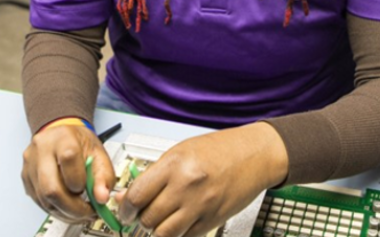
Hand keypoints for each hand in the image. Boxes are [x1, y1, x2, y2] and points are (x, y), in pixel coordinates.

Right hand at [21, 123, 116, 222]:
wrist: (60, 135)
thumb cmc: (79, 143)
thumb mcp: (99, 153)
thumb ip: (104, 176)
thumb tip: (101, 198)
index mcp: (63, 138)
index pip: (68, 159)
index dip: (79, 181)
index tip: (90, 191)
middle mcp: (41, 150)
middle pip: (51, 188)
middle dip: (72, 208)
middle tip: (88, 212)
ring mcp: (30, 165)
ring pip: (44, 200)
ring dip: (65, 212)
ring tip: (81, 212)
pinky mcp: (26, 178)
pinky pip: (39, 202)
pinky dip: (56, 209)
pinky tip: (68, 209)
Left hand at [117, 122, 288, 236]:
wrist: (255, 155)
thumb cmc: (220, 149)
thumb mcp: (180, 152)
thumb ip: (153, 175)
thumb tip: (125, 196)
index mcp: (174, 164)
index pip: (136, 196)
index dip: (124, 208)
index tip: (124, 210)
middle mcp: (186, 186)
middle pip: (148, 218)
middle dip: (140, 220)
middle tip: (141, 215)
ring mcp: (201, 206)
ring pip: (164, 234)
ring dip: (157, 230)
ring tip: (159, 221)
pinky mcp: (212, 221)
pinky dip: (177, 234)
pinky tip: (178, 222)